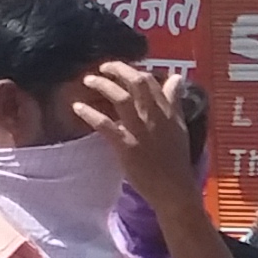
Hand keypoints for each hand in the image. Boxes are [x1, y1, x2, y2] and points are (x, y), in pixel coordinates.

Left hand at [67, 61, 197, 196]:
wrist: (174, 189)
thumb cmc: (176, 160)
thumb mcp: (180, 126)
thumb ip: (174, 101)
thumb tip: (176, 78)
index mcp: (168, 111)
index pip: (150, 81)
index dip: (132, 71)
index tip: (121, 70)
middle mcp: (155, 116)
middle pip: (136, 82)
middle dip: (117, 69)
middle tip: (102, 68)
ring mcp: (140, 130)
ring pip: (120, 98)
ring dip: (102, 85)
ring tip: (88, 80)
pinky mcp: (126, 145)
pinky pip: (105, 124)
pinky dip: (90, 113)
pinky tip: (77, 107)